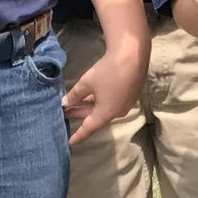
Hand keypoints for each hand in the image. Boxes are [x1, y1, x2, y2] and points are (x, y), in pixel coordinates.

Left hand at [62, 33, 145, 147]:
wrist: (132, 55)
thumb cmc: (107, 71)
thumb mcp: (86, 83)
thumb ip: (74, 95)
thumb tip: (65, 103)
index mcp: (106, 113)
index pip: (89, 128)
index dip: (78, 135)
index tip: (69, 142)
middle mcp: (117, 112)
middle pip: (95, 116)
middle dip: (80, 113)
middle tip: (65, 112)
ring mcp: (125, 103)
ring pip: (104, 108)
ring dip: (89, 106)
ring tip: (73, 102)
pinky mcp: (130, 94)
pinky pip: (112, 102)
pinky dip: (99, 100)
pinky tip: (90, 94)